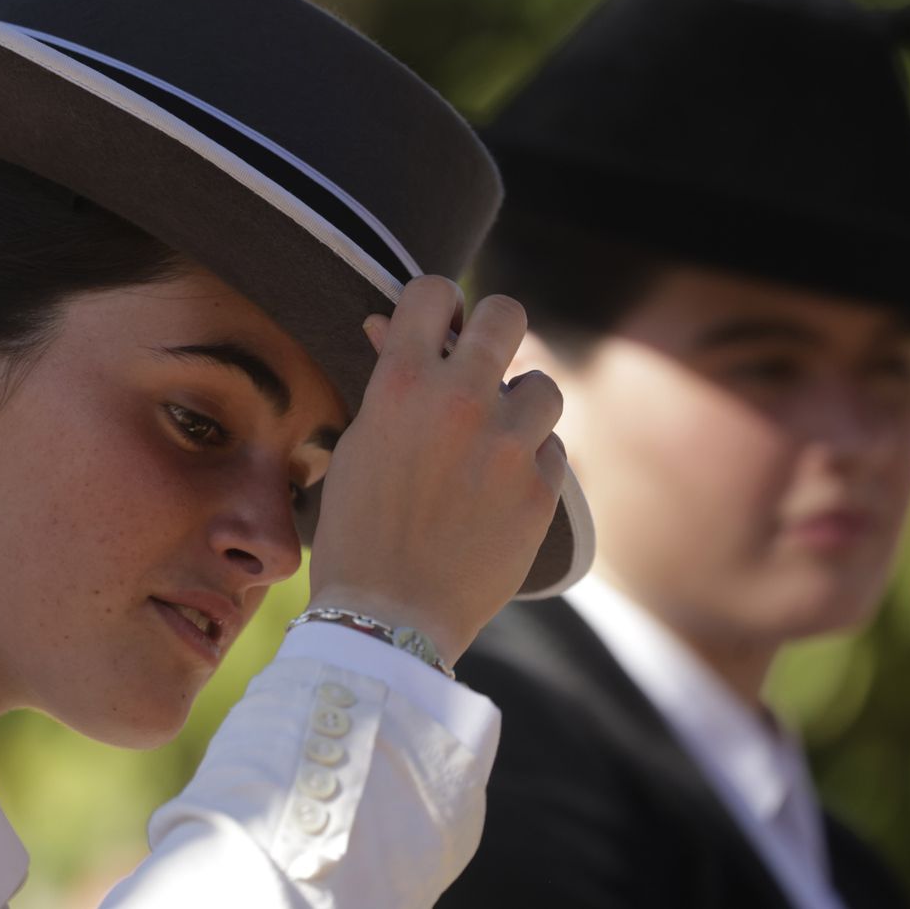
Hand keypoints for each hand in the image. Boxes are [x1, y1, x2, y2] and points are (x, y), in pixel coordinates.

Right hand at [309, 275, 566, 663]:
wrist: (389, 618)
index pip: (434, 291)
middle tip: (483, 358)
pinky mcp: (541, 489)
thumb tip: (391, 327)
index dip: (437, 303)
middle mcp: (462, 401)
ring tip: (494, 440)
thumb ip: (388, 382)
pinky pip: (551, 449)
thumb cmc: (358, 531)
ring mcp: (508, 445)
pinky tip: (499, 493)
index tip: (438, 327)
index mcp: (403, 384)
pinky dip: (530, 463)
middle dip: (493, 329)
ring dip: (521, 405)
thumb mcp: (358, 445)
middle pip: (506, 314)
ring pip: (542, 386)